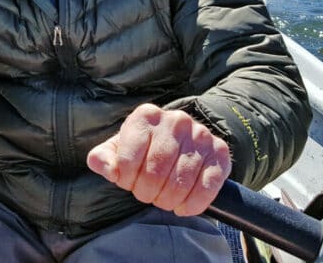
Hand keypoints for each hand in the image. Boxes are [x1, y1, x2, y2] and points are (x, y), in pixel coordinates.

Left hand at [86, 103, 230, 215]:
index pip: (129, 159)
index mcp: (146, 115)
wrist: (181, 141)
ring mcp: (200, 135)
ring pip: (180, 182)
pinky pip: (207, 187)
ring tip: (163, 198)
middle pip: (155, 173)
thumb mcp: (118, 149)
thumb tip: (103, 166)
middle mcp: (175, 120)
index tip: (128, 182)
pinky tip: (184, 206)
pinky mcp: (219, 153)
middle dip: (146, 192)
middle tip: (146, 194)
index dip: (126, 179)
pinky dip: (193, 204)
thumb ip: (103, 157)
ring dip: (168, 200)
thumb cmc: (142, 148)